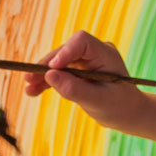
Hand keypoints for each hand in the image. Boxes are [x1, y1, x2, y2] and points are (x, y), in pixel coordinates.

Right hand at [23, 30, 146, 129]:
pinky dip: (47, 82)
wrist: (127, 114)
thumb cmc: (119, 107)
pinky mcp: (78, 70)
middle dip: (47, 66)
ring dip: (43, 75)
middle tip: (29, 79)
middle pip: (65, 51)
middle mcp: (95, 53)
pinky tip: (33, 92)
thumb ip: (74, 89)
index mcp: (106, 54)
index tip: (51, 69)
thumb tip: (49, 76)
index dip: (64, 52)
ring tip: (28, 89)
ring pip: (59, 62)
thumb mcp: (98, 102)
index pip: (82, 42)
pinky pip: (60, 72)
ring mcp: (86, 60)